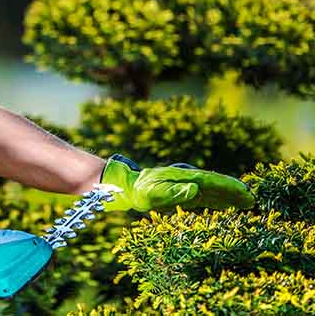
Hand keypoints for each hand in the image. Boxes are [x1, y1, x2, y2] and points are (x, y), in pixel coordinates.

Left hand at [101, 154, 254, 211]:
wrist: (131, 188)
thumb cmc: (141, 191)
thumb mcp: (153, 193)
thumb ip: (173, 192)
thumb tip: (195, 189)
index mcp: (183, 177)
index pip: (210, 181)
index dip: (228, 186)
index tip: (243, 191)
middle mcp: (189, 179)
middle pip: (216, 185)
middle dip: (234, 191)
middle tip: (253, 199)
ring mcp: (189, 186)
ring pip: (214, 191)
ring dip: (230, 197)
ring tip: (248, 203)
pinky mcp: (187, 194)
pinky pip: (207, 197)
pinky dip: (220, 202)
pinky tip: (231, 207)